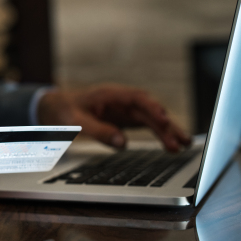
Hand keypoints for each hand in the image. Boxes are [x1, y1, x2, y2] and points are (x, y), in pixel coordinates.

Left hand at [38, 84, 189, 151]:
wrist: (57, 108)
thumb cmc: (65, 111)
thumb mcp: (76, 122)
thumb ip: (98, 131)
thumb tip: (122, 143)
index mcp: (111, 94)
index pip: (137, 98)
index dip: (152, 108)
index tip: (163, 120)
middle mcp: (122, 100)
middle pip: (149, 110)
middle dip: (166, 125)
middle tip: (180, 141)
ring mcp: (126, 109)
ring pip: (152, 118)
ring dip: (167, 131)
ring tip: (184, 145)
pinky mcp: (126, 119)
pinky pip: (147, 125)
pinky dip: (160, 134)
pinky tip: (172, 144)